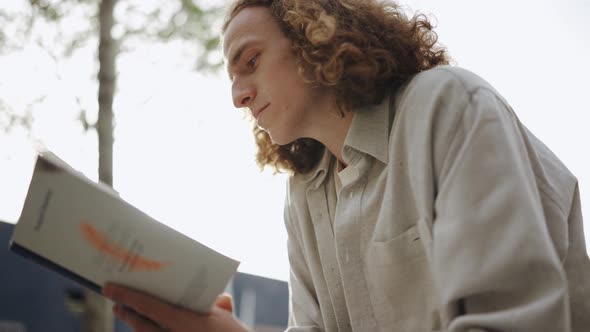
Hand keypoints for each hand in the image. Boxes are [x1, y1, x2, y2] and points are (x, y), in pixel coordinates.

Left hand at [103, 283, 249, 331]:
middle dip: (127, 312)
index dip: (127, 296)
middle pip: (142, 325)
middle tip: (116, 302)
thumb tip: (219, 300)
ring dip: (137, 325)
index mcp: (186, 322)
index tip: (109, 288)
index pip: (149, 306)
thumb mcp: (227, 319)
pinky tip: (149, 329)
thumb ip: (217, 306)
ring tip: (128, 314)